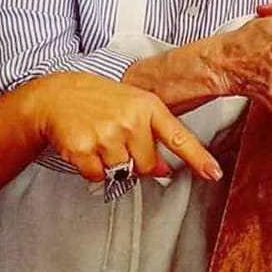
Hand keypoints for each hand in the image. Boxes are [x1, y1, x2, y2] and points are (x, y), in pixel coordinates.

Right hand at [32, 72, 221, 182]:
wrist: (58, 95)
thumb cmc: (102, 100)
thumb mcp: (135, 105)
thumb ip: (154, 134)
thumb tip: (165, 171)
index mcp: (148, 107)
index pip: (179, 137)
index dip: (198, 157)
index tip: (213, 172)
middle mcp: (130, 121)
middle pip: (149, 165)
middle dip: (139, 163)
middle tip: (123, 144)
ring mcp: (107, 135)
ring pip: (123, 172)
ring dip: (114, 165)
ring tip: (104, 141)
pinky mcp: (83, 149)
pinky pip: (98, 176)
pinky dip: (94, 169)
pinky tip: (89, 148)